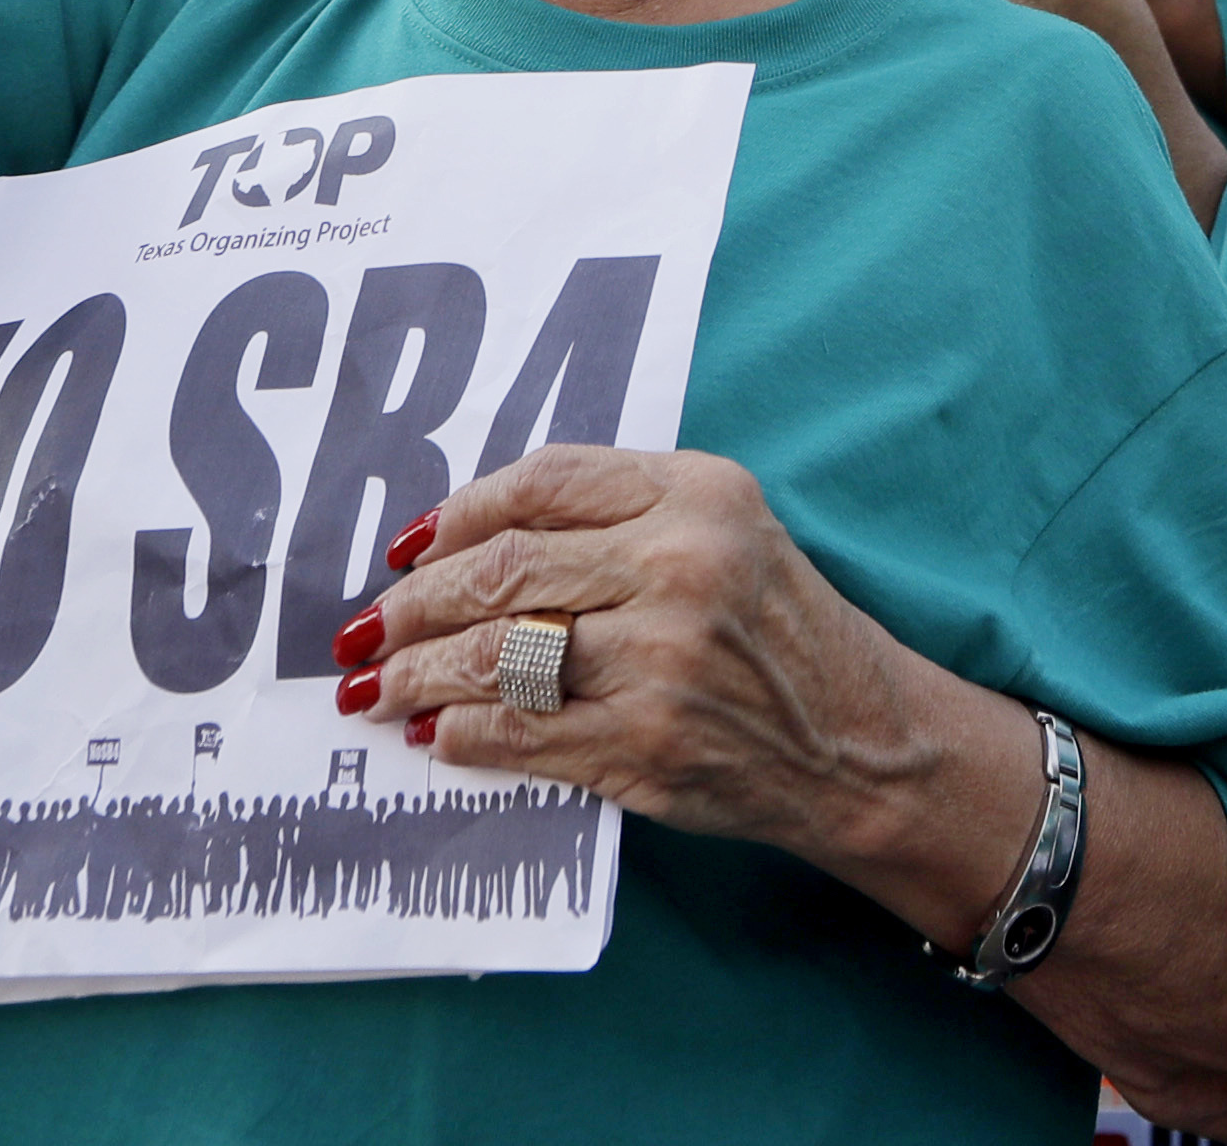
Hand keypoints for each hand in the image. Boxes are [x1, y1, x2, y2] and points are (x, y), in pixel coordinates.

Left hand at [350, 445, 958, 859]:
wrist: (858, 741)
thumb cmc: (773, 630)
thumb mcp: (723, 529)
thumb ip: (615, 515)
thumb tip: (458, 544)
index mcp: (697, 494)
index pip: (542, 481)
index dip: (457, 513)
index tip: (406, 547)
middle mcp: (680, 565)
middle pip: (503, 569)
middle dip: (415, 604)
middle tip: (368, 629)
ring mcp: (662, 660)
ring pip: (497, 655)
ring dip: (417, 676)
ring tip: (376, 689)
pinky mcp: (646, 744)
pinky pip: (520, 733)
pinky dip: (462, 735)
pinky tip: (434, 735)